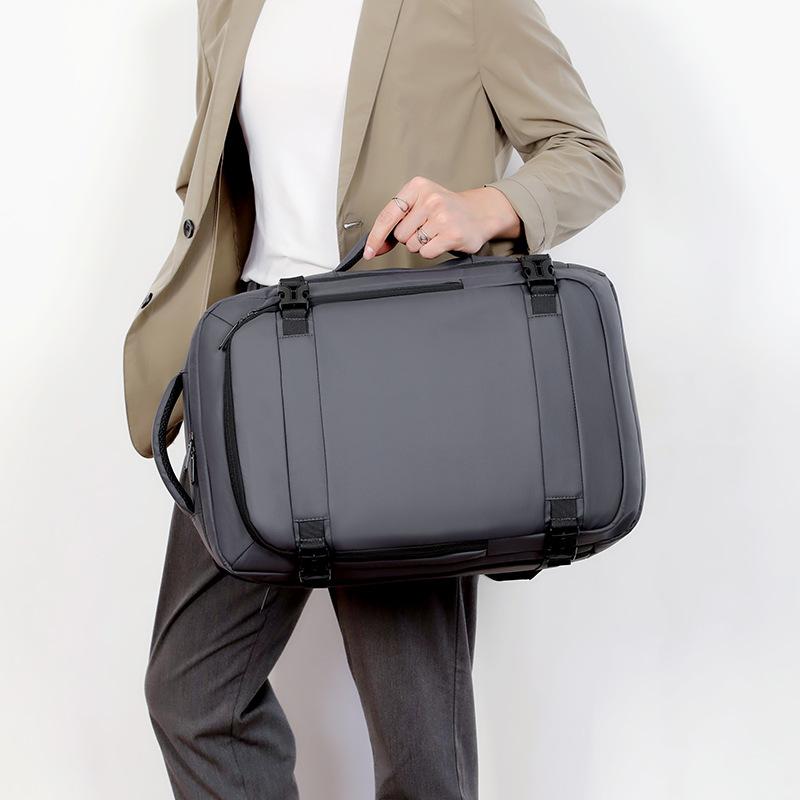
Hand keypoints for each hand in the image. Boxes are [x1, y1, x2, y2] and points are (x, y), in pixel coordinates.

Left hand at [363, 176, 521, 260]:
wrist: (480, 213)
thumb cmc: (445, 210)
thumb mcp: (420, 204)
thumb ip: (396, 221)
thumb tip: (374, 247)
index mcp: (418, 186)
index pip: (388, 215)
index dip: (375, 236)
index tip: (368, 252)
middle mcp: (430, 199)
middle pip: (400, 234)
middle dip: (409, 237)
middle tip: (426, 228)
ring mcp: (442, 216)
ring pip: (412, 245)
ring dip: (421, 245)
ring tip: (436, 233)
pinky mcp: (452, 234)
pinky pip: (426, 253)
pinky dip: (432, 251)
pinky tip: (442, 241)